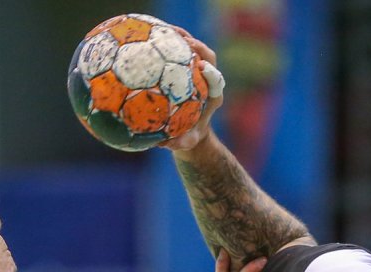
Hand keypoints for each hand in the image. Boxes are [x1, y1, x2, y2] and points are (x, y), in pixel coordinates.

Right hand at [159, 27, 224, 152]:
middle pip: (209, 58)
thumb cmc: (189, 138)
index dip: (210, 72)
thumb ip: (178, 143)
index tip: (200, 66)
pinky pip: (180, 52)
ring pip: (195, 50)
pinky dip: (170, 43)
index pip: (216, 80)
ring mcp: (198, 73)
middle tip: (183, 40)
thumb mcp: (184, 143)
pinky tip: (153, 36)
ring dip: (183, 38)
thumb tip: (163, 143)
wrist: (191, 131)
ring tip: (167, 29)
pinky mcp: (187, 69)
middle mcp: (208, 82)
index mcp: (212, 98)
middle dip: (199, 48)